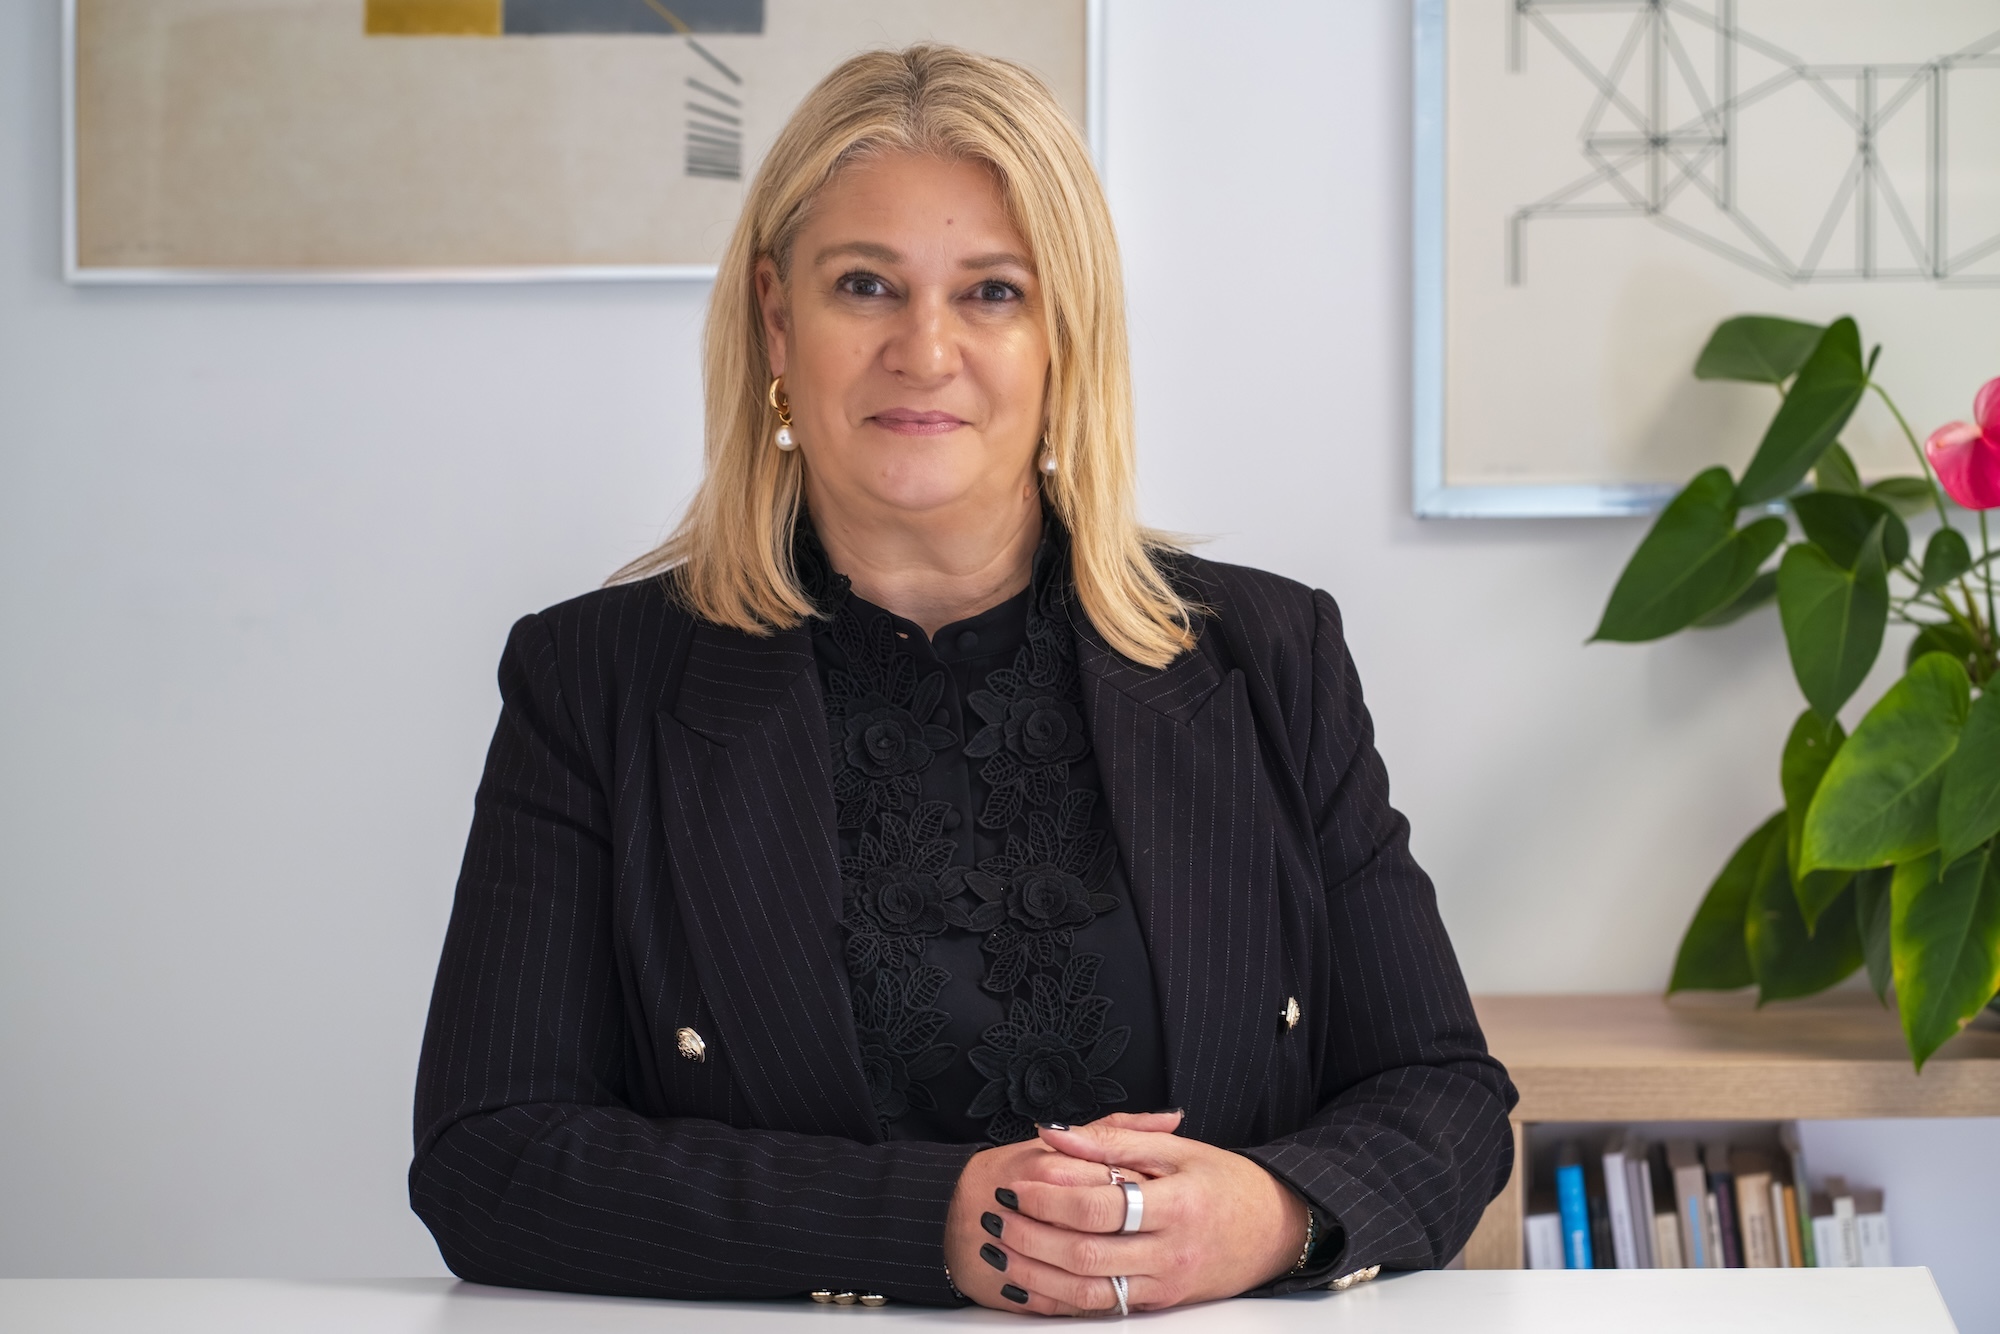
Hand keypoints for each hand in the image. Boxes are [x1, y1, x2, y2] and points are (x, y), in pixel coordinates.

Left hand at [983, 1117, 1308, 1313]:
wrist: (1276, 1230)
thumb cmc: (1225, 1183)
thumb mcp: (1175, 1149)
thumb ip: (1111, 1140)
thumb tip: (1054, 1131)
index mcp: (1177, 1204)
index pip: (1100, 1205)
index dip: (1050, 1197)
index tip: (1016, 1182)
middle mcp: (1172, 1252)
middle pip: (1086, 1253)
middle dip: (1032, 1236)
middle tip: (996, 1215)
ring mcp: (1166, 1285)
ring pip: (1088, 1290)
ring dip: (1036, 1272)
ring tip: (1000, 1247)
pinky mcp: (1160, 1304)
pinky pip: (1102, 1308)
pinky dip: (1059, 1298)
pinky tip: (1029, 1281)